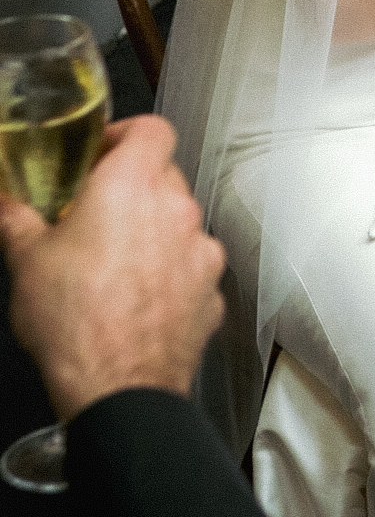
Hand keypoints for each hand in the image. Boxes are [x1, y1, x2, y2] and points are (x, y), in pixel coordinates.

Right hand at [0, 115, 226, 421]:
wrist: (117, 388)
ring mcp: (202, 251)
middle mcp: (177, 209)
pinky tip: (138, 299)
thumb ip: (17, 219)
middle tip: (96, 213)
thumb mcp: (27, 261)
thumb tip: (5, 202)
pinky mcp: (212, 291)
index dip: (126, 135)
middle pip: (165, 176)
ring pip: (180, 224)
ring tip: (114, 263)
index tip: (102, 154)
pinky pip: (192, 268)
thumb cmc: (74, 321)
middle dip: (133, 189)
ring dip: (153, 234)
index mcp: (132, 185)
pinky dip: (171, 275)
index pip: (152, 128)